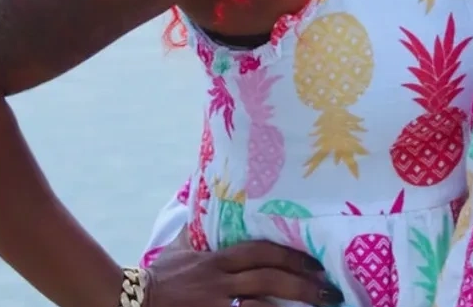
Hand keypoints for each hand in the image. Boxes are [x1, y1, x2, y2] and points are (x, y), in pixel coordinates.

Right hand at [144, 226, 343, 306]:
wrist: (127, 302)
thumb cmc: (156, 278)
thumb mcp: (179, 248)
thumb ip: (197, 229)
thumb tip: (202, 194)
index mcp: (217, 260)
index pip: (261, 252)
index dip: (290, 255)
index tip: (315, 260)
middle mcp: (221, 282)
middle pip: (269, 279)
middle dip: (302, 284)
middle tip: (330, 290)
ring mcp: (216, 306)